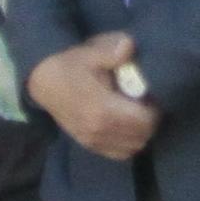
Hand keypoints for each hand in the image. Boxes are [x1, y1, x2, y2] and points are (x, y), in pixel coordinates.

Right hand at [28, 34, 158, 163]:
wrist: (44, 82)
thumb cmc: (71, 66)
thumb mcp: (91, 52)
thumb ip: (112, 51)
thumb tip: (129, 46)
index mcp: (102, 109)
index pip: (144, 121)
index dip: (155, 109)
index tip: (152, 96)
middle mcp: (99, 130)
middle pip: (142, 136)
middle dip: (150, 121)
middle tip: (147, 104)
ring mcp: (93, 141)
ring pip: (133, 148)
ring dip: (140, 133)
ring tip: (137, 114)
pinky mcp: (89, 145)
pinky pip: (119, 154)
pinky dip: (128, 143)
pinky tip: (126, 127)